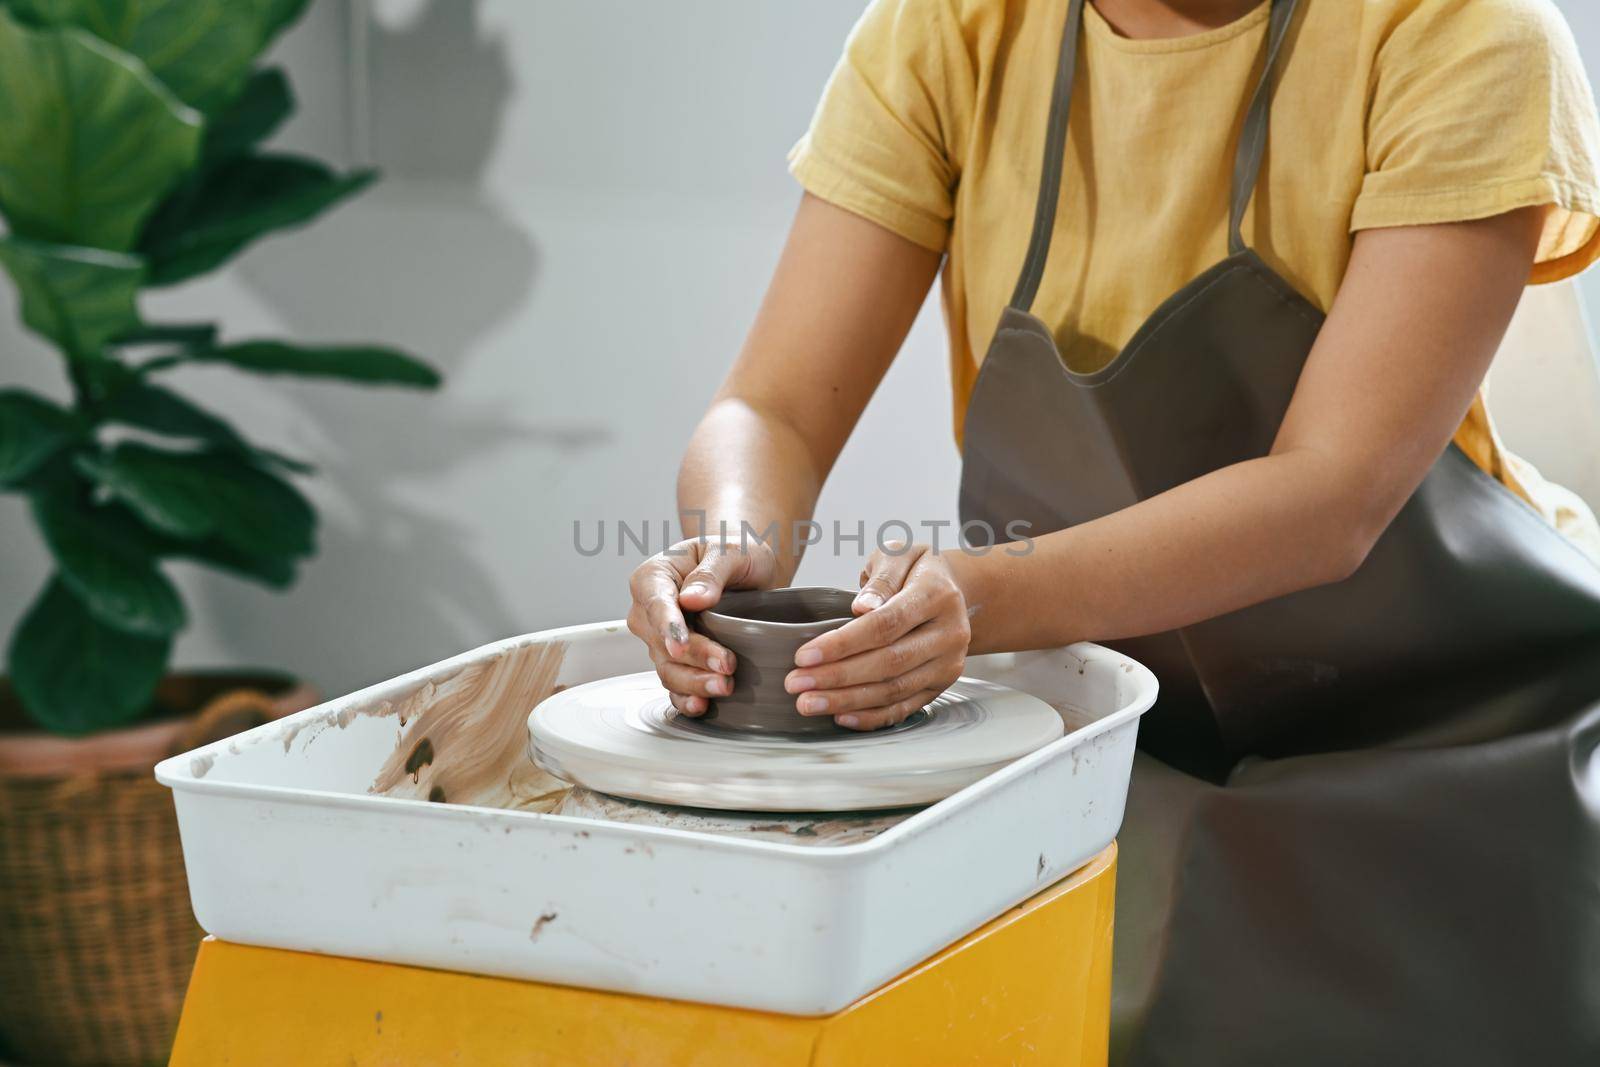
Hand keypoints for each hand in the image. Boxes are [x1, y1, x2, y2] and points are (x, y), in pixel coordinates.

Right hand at [627, 537, 778, 715]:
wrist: (747, 569)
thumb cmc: (734, 552)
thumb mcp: (730, 549)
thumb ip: (711, 571)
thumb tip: (693, 599)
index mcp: (653, 577)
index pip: (654, 603)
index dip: (667, 626)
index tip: (681, 645)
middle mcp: (648, 612)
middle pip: (662, 642)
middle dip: (693, 658)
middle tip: (727, 666)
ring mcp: (659, 640)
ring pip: (668, 668)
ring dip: (694, 683)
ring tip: (724, 686)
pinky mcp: (676, 660)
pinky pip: (675, 685)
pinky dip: (686, 697)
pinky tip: (702, 705)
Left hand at [784, 543, 970, 730]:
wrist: (952, 589)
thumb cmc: (915, 569)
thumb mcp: (898, 555)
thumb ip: (881, 579)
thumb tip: (862, 607)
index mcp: (937, 595)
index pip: (886, 624)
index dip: (843, 643)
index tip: (805, 655)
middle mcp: (950, 633)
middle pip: (889, 662)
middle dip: (837, 676)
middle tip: (796, 683)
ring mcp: (948, 663)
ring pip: (894, 690)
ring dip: (847, 700)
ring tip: (808, 703)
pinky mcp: (942, 685)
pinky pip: (904, 707)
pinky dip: (871, 717)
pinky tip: (841, 716)